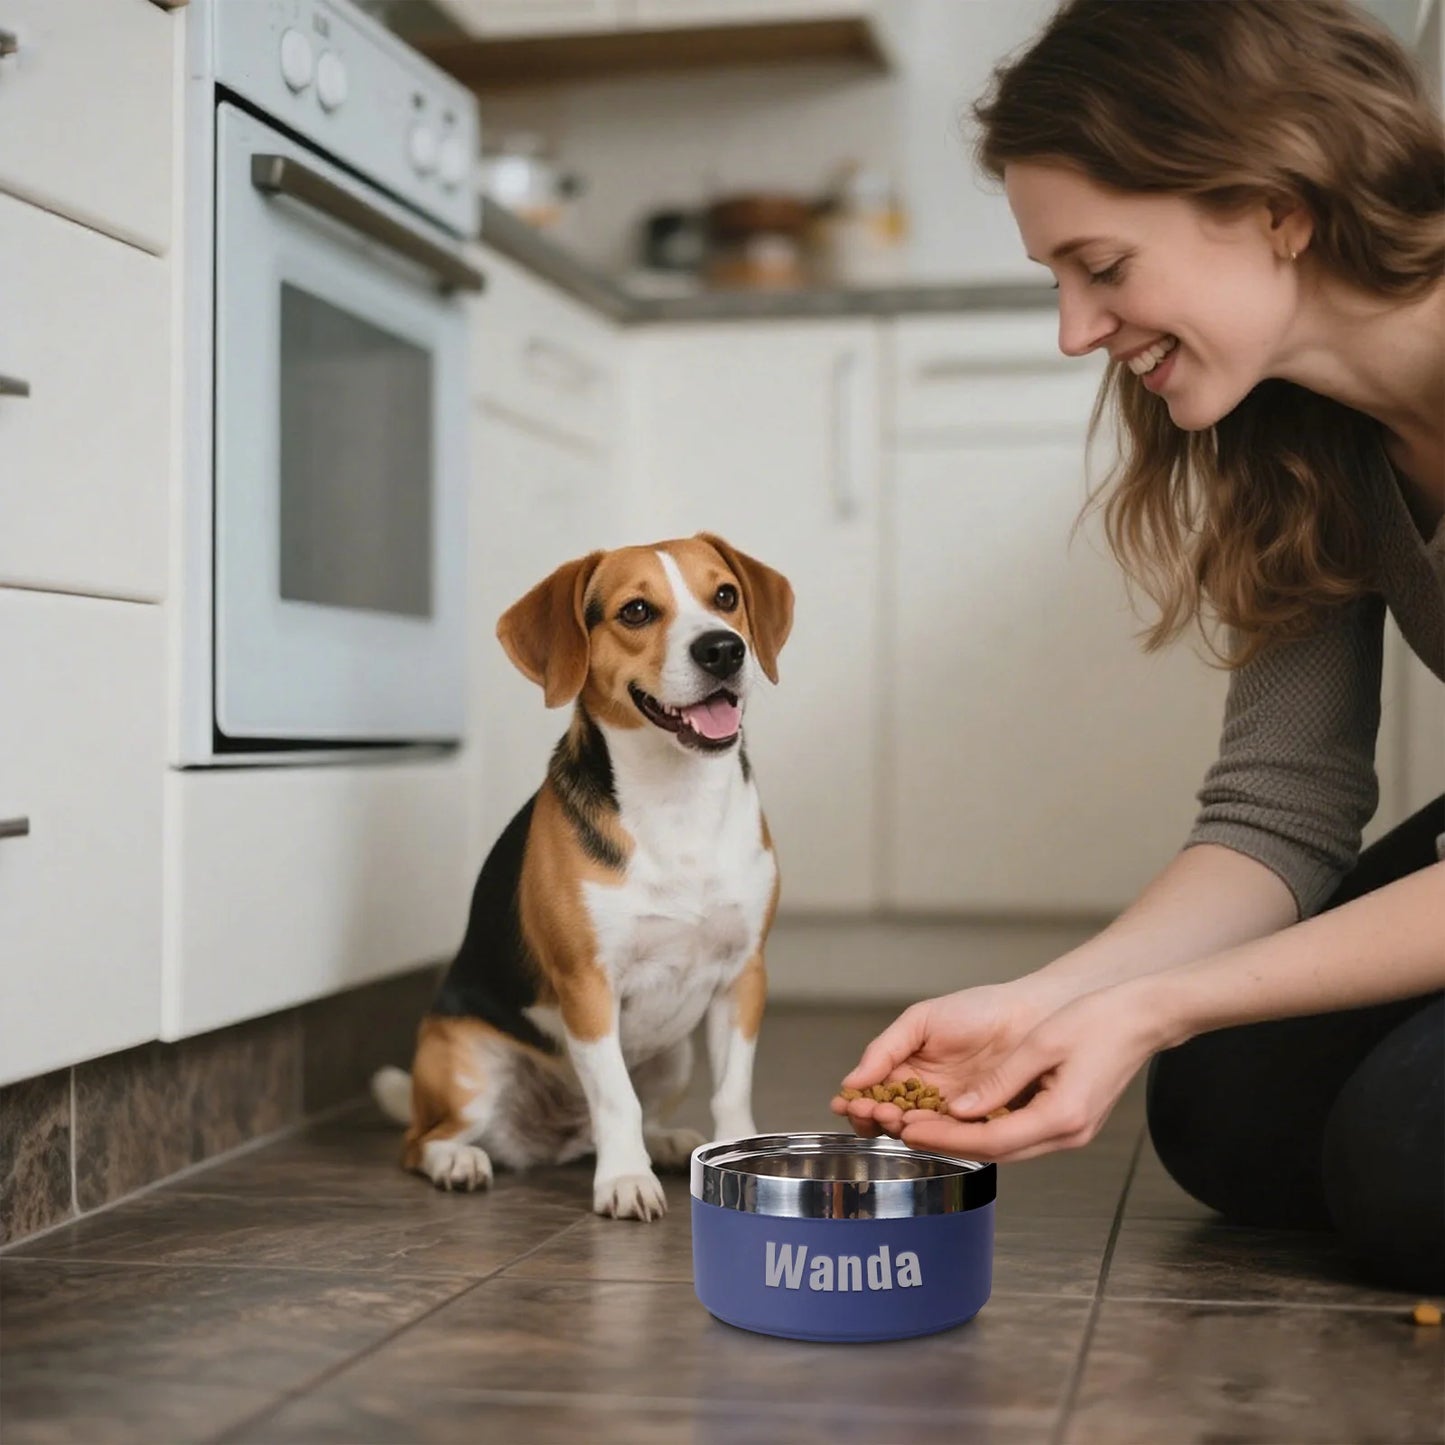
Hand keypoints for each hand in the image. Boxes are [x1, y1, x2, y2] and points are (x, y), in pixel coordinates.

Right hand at [829, 977, 1070, 1139]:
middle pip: (891, 1120)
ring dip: (901, 1128)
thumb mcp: (921, 1020)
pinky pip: (954, 1139)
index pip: (874, 1096)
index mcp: (907, 1071)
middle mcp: (927, 1097)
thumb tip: (852, 1081)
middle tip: (874, 1110)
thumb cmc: (976, 1010)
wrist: (1028, 1014)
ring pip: (919, 1132)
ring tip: (894, 1115)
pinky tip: (924, 1126)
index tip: (848, 1103)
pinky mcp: (980, 1126)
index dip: (858, 1104)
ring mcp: (954, 1114)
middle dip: (876, 1118)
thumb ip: (885, 1049)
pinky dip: (936, 1136)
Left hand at [889, 982, 1166, 1162]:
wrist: (1142, 1019)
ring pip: (1007, 1146)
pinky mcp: (1069, 1123)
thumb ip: (999, 1081)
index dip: (946, 1137)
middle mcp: (1067, 1134)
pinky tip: (961, 1117)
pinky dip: (988, 1129)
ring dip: (965, 1139)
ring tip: (923, 1124)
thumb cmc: (1097, 1022)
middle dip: (948, 1143)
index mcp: (1062, 1117)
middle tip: (904, 1130)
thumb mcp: (1042, 1044)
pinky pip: (1020, 1134)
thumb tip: (959, 1109)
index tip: (909, 1129)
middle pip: (996, 1151)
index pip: (991, 1139)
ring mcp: (1071, 1133)